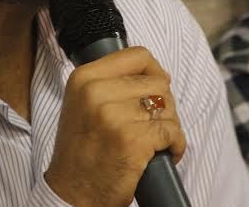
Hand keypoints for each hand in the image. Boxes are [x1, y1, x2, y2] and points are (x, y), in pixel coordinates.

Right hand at [44, 46, 186, 206]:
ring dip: (170, 126)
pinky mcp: (132, 141)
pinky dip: (176, 144)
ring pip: (168, 107)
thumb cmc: (81, 151)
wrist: (72, 194)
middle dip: (164, 105)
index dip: (154, 71)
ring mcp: (114, 117)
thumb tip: (157, 72)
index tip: (156, 87)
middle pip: (158, 82)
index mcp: (84, 78)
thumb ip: (111, 82)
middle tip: (152, 124)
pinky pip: (172, 132)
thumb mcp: (82, 103)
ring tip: (156, 141)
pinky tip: (165, 153)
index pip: (138, 55)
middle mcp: (96, 93)